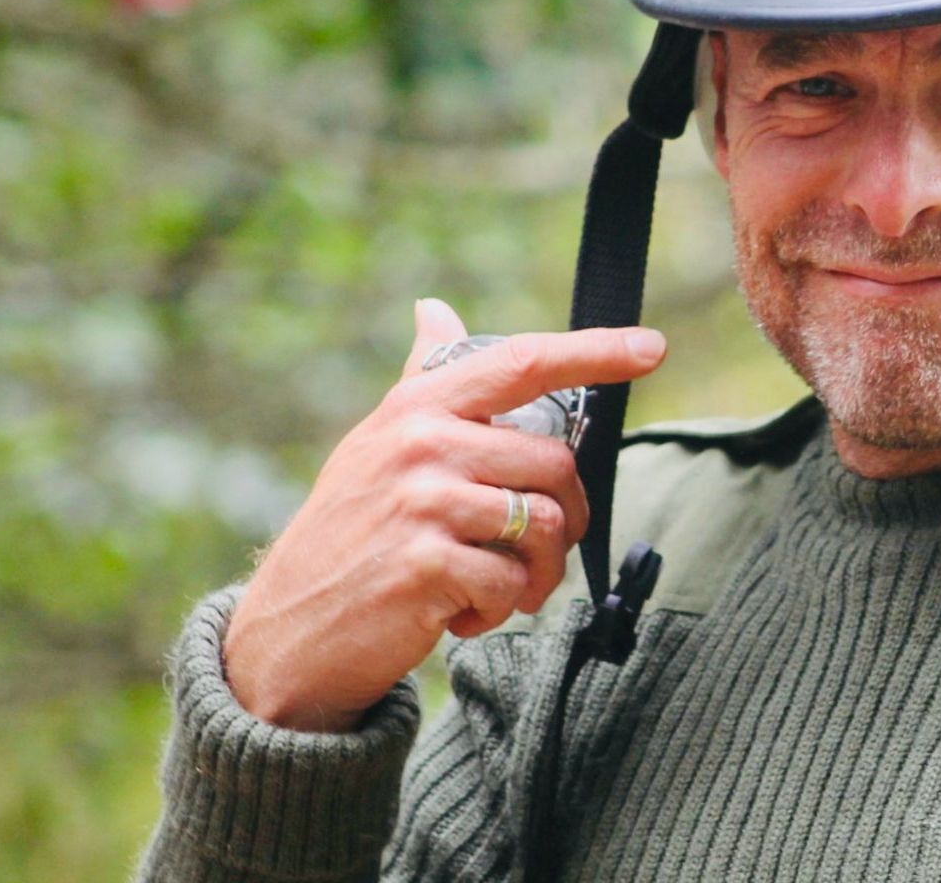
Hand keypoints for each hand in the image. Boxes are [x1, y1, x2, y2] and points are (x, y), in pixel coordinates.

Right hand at [221, 298, 667, 731]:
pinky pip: (512, 583)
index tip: (653, 347)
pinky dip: (499, 611)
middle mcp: (420, 443)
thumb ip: (423, 378)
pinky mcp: (425, 565)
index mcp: (418, 406)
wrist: (287, 631)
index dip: (594, 352)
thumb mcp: (378, 444)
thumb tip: (435, 308)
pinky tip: (460, 615)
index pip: (522, 363)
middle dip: (566, 520)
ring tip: (496, 588)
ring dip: (536, 573)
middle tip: (532, 555)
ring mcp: (422, 502)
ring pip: (546, 526)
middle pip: (556, 464)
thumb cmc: (350, 531)